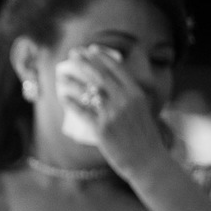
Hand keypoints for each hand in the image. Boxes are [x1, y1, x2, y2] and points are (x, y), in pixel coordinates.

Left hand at [56, 45, 168, 177]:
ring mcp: (113, 114)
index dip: (102, 57)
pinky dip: (71, 102)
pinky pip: (82, 112)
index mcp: (137, 94)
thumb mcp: (142, 111)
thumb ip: (129, 99)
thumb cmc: (145, 138)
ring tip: (62, 74)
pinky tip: (62, 96)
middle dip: (84, 62)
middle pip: (99, 76)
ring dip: (72, 80)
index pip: (117, 69)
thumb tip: (110, 88)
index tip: (91, 49)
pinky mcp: (102, 129)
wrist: (148, 161)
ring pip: (88, 91)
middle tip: (72, 54)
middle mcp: (125, 101)